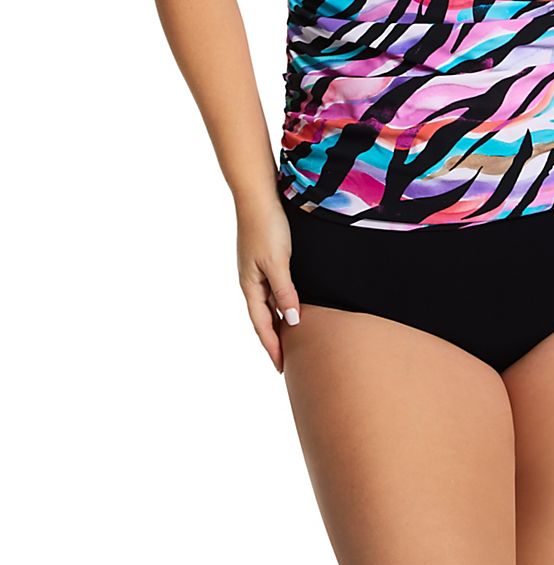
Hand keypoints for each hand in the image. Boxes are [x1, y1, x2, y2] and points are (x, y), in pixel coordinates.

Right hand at [235, 197, 301, 372]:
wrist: (258, 198)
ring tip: (291, 340)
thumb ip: (285, 292)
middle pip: (263, 318)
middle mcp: (251, 282)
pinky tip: (291, 306)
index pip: (262, 325)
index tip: (281, 367)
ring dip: (278, 322)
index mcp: (250, 286)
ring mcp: (256, 271)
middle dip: (274, 340)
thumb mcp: (278, 263)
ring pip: (268, 304)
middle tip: (287, 361)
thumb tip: (292, 322)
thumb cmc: (267, 228)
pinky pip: (273, 290)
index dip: (272, 346)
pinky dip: (281, 303)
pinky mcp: (264, 259)